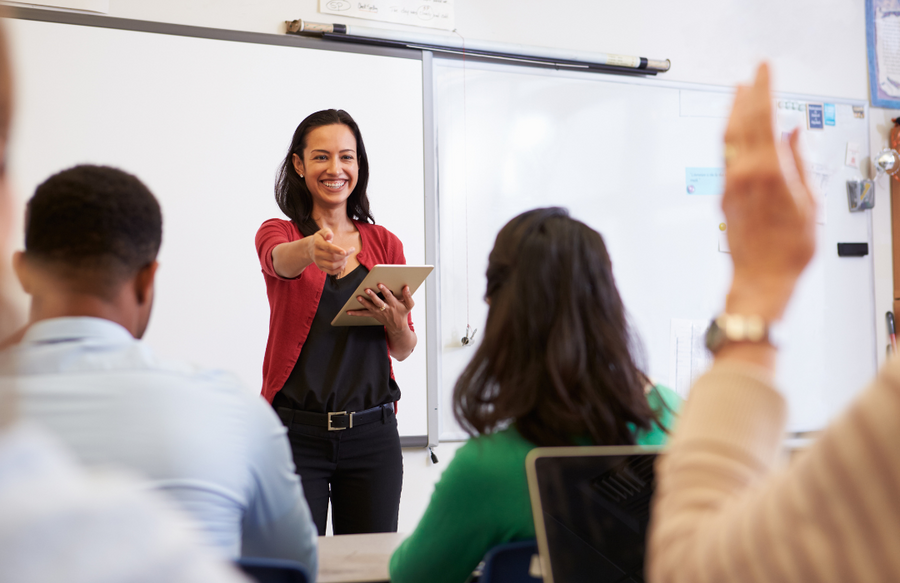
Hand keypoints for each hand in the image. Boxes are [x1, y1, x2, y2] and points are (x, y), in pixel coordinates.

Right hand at [309, 228, 354, 275]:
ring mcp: (318, 262)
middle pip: (332, 257)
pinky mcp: (321, 268)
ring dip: (342, 262)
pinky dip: (339, 269)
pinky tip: (343, 263)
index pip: (328, 247)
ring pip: (332, 266)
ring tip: (346, 257)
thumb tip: (330, 235)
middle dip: (344, 255)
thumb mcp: (322, 232)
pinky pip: (331, 272)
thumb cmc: (320, 238)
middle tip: (349, 251)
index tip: (345, 252)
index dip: (337, 250)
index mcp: (317, 243)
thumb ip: (327, 232)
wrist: (310, 248)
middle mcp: (317, 253)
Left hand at [348, 284, 414, 332]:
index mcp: (394, 304)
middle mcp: (385, 309)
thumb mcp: (409, 305)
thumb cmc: (403, 313)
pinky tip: (348, 311)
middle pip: (378, 302)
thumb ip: (408, 296)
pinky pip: (364, 314)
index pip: (388, 296)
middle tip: (366, 289)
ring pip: (370, 307)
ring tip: (358, 297)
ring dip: (363, 302)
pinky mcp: (373, 315)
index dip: (384, 290)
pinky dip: (356, 313)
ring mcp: (378, 312)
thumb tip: (406, 287)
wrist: (397, 327)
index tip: (379, 284)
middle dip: (372, 296)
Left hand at [722, 63, 816, 320]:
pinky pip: (725, 156)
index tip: (764, 70)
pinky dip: (731, 136)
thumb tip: (796, 133)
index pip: (764, 118)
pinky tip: (735, 130)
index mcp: (768, 172)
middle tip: (752, 74)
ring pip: (727, 139)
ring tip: (738, 93)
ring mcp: (730, 185)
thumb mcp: (809, 203)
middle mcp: (743, 175)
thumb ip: (800, 162)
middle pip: (741, 123)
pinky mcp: (723, 195)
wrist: (760, 279)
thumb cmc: (788, 251)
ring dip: (733, 112)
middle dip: (747, 94)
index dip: (763, 90)